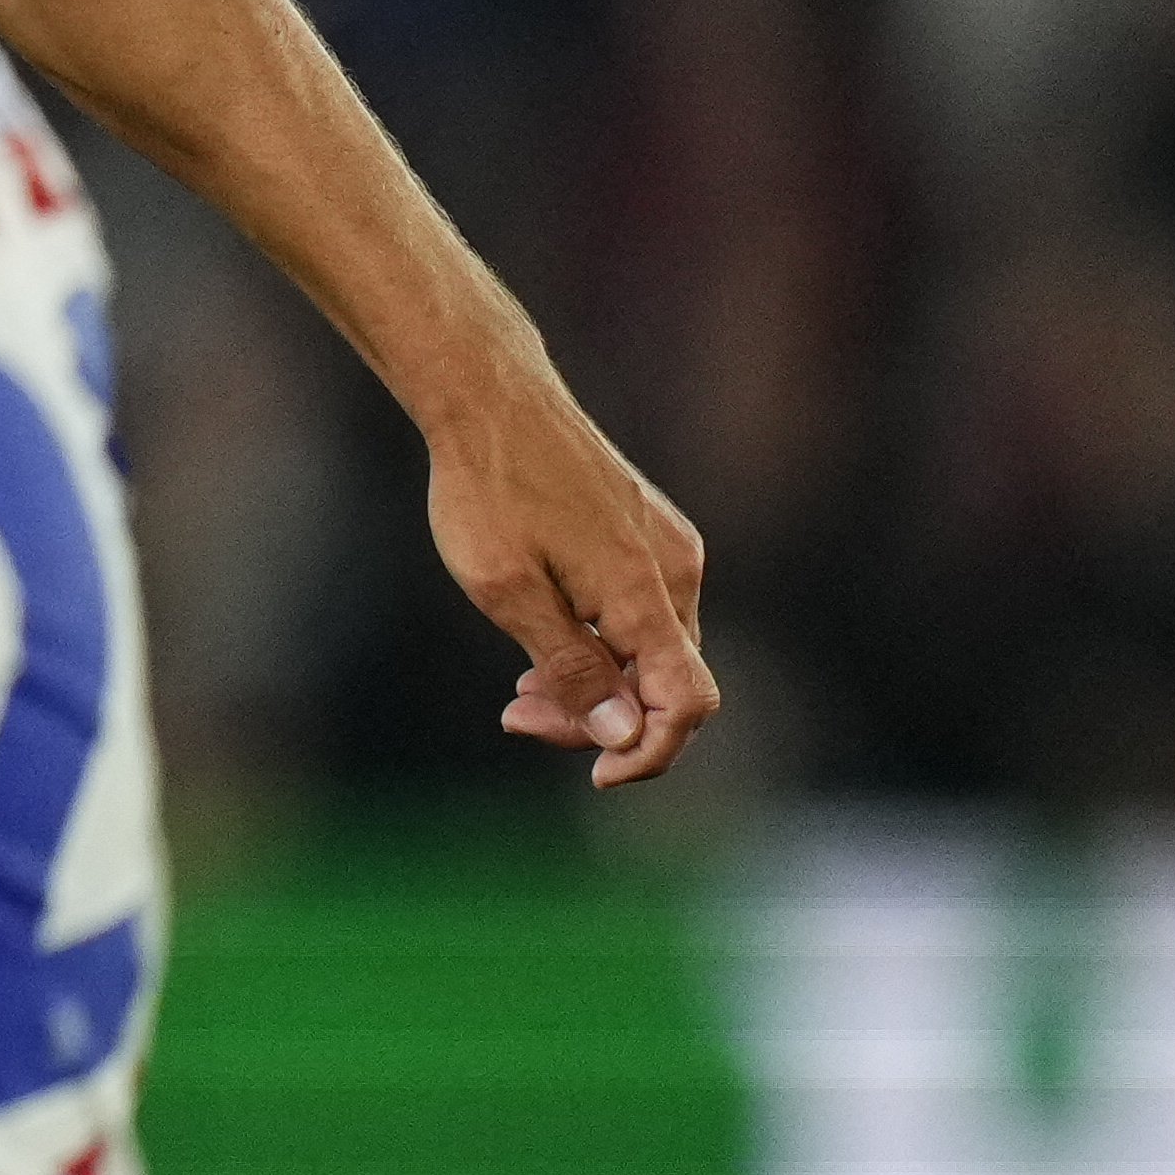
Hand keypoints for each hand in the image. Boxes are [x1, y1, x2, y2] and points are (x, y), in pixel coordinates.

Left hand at [433, 389, 718, 786]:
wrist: (492, 399)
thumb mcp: (507, 591)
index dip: (648, 753)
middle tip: (515, 715)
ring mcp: (668, 550)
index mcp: (644, 594)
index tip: (593, 775)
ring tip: (518, 690)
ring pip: (651, 649)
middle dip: (601, 719)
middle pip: (665, 684)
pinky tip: (544, 638)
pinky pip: (641, 613)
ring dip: (596, 683)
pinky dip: (601, 642)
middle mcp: (676, 572)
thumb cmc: (487, 491)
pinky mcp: (649, 535)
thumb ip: (570, 665)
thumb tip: (622, 734)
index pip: (687, 704)